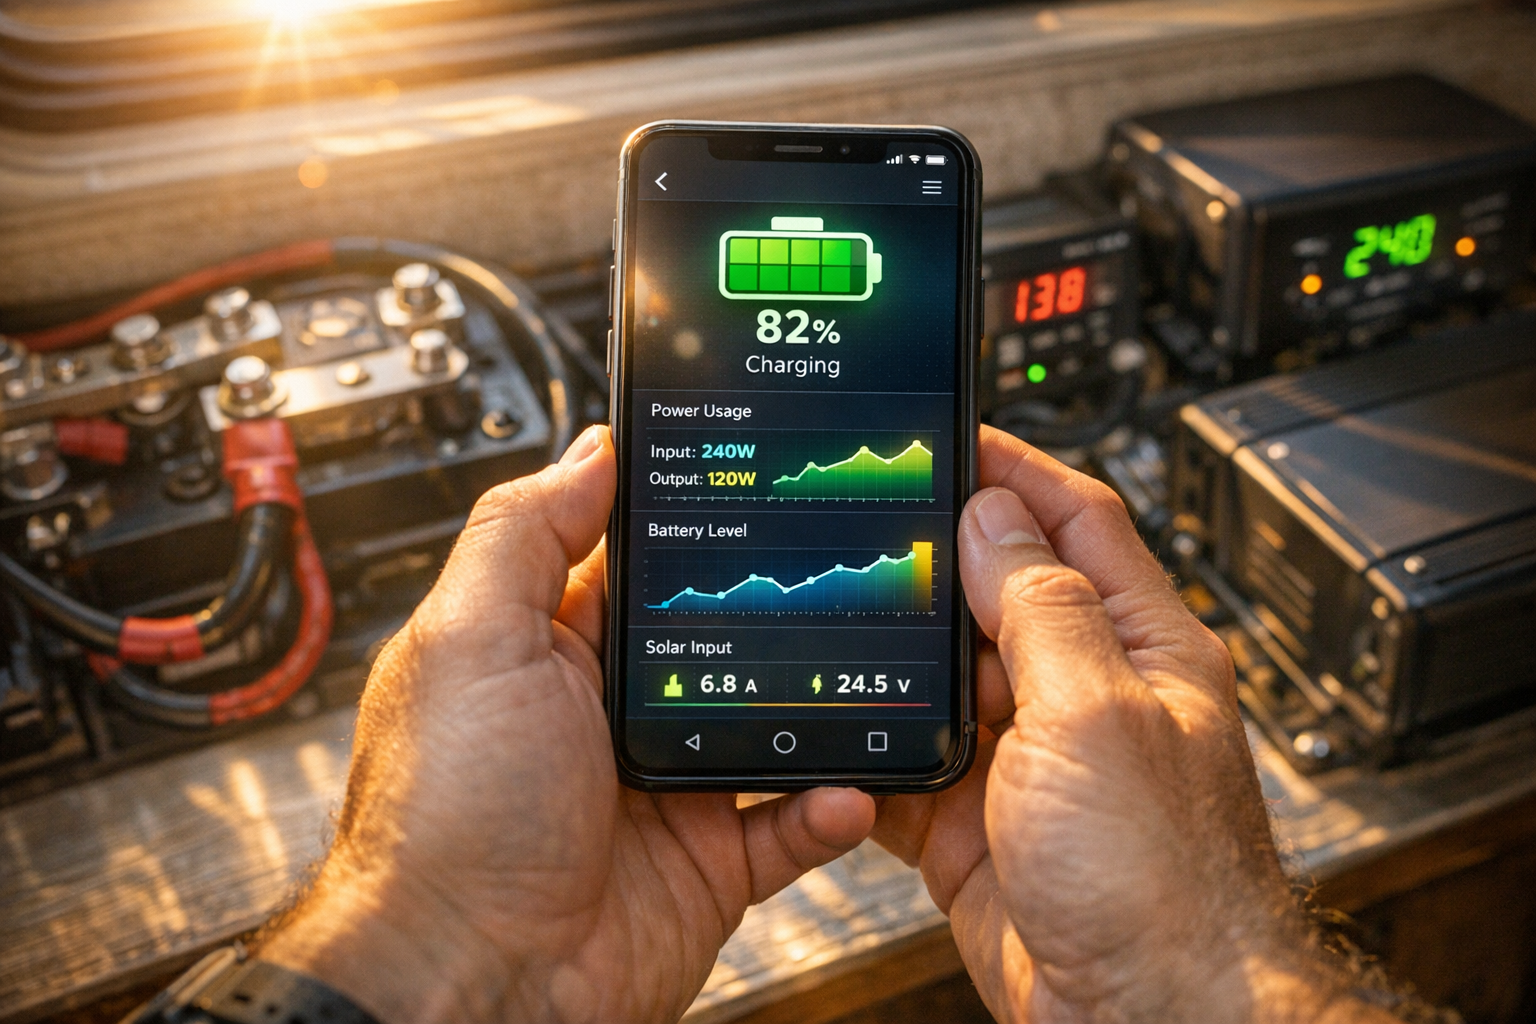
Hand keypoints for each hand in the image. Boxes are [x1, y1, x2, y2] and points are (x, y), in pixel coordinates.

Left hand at [259, 425, 875, 1023]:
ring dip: (815, 704)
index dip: (689, 518)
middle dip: (773, 608)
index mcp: (547, 648)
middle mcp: (607, 713)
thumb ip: (526, 535)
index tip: (757, 473)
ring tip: (866, 669)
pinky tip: (849, 784)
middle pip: (716, 635)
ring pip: (767, 723)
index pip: (631, 559)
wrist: (469, 984)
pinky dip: (827, 805)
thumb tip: (589, 450)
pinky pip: (790, 823)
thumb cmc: (442, 823)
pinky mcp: (707, 862)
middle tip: (843, 568)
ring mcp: (662, 788)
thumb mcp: (468, 643)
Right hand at [875, 427, 1396, 1022]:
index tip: (950, 433)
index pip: (1074, 519)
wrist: (1148, 1016)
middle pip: (996, 590)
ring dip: (896, 651)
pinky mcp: (974, 821)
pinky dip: (871, 743)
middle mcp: (1081, 692)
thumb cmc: (1165, 879)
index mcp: (1136, 644)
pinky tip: (841, 727)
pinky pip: (908, 758)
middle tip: (866, 521)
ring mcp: (1025, 757)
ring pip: (943, 673)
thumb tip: (991, 517)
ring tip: (839, 615)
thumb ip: (1040, 608)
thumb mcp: (1097, 713)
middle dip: (933, 557)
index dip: (1012, 470)